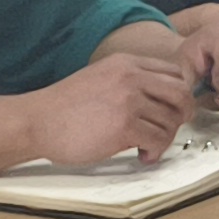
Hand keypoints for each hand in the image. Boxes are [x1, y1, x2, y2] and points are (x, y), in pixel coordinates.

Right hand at [32, 50, 196, 166]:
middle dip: (181, 115)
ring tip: (147, 146)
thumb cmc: (65, 107)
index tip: (170, 111)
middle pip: (181, 93)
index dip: (178, 95)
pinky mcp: (124, 125)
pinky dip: (155, 151)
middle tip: (169, 130)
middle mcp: (131, 77)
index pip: (173, 73)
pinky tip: (142, 155)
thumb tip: (160, 104)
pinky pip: (158, 139)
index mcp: (126, 63)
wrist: (37, 120)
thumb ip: (129, 83)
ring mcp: (128, 100)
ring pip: (171, 120)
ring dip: (165, 139)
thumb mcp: (100, 79)